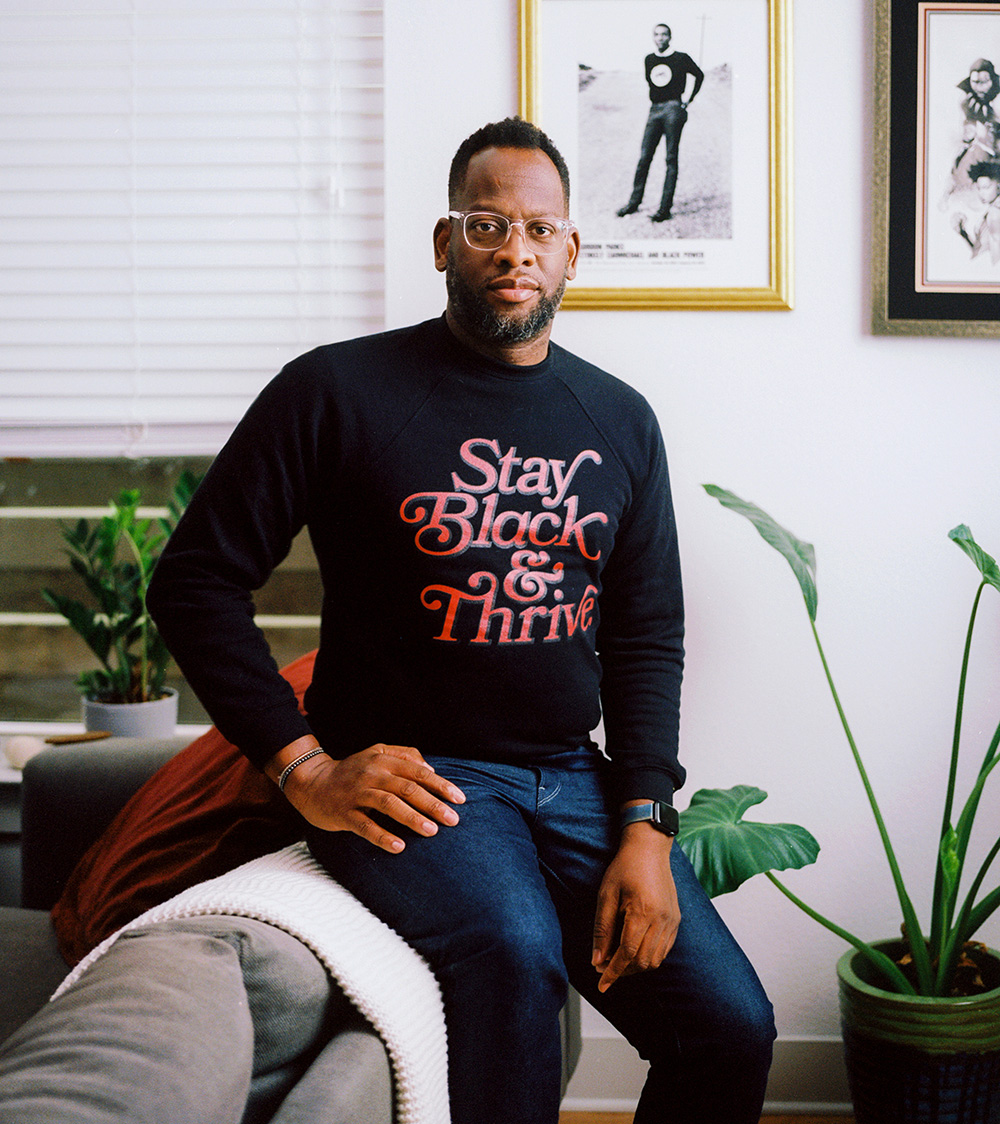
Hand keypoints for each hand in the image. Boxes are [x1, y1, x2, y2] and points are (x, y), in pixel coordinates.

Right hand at [278, 742, 464, 853]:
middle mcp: (371, 774)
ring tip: (432, 831)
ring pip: (388, 804)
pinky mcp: (343, 813)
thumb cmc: (352, 770)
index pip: (418, 772)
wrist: (311, 782)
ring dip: (412, 818)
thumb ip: (404, 755)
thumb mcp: (376, 754)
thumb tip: (430, 768)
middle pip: (407, 788)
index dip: (440, 785)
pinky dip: (382, 836)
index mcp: (383, 760)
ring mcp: (357, 794)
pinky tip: (399, 847)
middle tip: (453, 820)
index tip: (460, 799)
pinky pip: (364, 826)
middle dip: (433, 804)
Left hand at [591, 823, 679, 991]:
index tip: (602, 984)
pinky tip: (635, 951)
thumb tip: (597, 959)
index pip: (627, 954)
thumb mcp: (606, 895)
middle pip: (643, 961)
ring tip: (618, 961)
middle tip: (605, 969)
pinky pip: (665, 949)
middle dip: (623, 971)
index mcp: (642, 912)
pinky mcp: (676, 920)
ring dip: (636, 967)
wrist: (649, 848)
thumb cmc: (625, 867)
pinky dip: (650, 957)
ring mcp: (672, 921)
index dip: (613, 972)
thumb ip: (602, 929)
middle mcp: (661, 920)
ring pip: (656, 959)